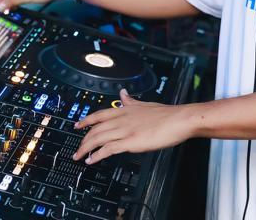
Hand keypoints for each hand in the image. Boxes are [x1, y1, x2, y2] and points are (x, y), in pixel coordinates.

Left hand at [72, 89, 194, 164]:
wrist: (179, 120)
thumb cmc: (166, 114)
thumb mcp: (144, 104)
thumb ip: (130, 101)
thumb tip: (123, 94)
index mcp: (124, 110)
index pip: (98, 114)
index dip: (85, 121)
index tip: (76, 125)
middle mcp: (121, 119)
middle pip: (95, 129)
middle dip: (83, 139)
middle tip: (77, 148)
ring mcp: (124, 130)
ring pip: (98, 139)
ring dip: (86, 149)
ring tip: (80, 156)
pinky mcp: (130, 142)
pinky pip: (108, 149)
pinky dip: (97, 155)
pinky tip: (92, 160)